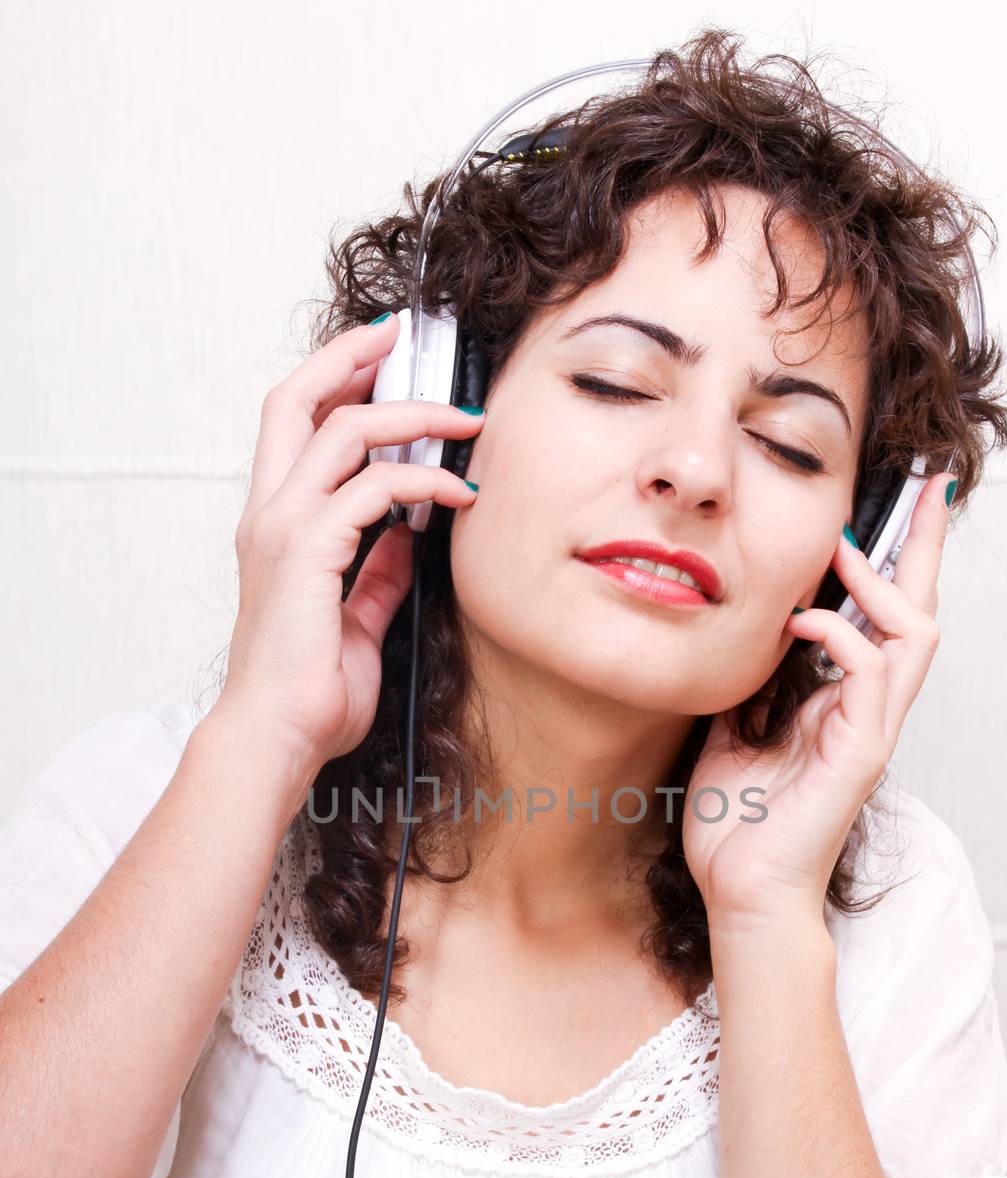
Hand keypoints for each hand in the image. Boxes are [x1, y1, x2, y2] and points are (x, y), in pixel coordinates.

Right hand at [215, 314, 484, 782]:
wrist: (278, 739)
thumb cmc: (308, 695)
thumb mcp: (356, 622)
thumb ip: (377, 575)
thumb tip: (407, 538)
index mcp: (275, 526)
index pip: (295, 425)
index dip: (335, 379)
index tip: (383, 355)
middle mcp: (269, 514)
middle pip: (297, 398)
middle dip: (352, 356)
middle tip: (406, 337)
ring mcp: (283, 528)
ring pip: (343, 429)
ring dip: (412, 415)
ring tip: (465, 421)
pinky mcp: (307, 551)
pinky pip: (374, 489)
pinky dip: (424, 481)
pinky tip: (461, 494)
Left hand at [683, 472, 953, 927]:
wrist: (741, 892)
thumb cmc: (736, 823)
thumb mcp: (728, 728)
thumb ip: (745, 680)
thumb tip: (737, 628)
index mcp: (840, 700)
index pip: (880, 616)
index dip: (893, 558)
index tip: (895, 499)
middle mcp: (866, 708)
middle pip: (918, 609)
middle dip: (924, 545)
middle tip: (929, 484)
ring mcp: (869, 729)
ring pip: (914, 634)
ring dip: (882, 582)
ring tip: (845, 547)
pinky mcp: (860, 753)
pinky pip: (872, 674)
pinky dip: (841, 636)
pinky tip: (802, 622)